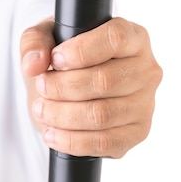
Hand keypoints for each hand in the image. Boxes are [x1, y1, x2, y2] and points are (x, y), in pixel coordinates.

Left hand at [20, 17, 162, 157]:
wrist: (77, 92)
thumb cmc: (68, 59)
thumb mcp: (48, 39)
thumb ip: (35, 41)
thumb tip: (34, 64)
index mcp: (134, 38)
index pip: (116, 39)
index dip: (82, 51)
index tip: (56, 59)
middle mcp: (147, 70)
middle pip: (105, 80)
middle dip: (63, 87)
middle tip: (41, 87)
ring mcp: (145, 104)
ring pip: (102, 115)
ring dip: (62, 115)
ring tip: (41, 109)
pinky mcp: (138, 132)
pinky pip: (105, 142)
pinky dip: (72, 141)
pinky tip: (53, 133)